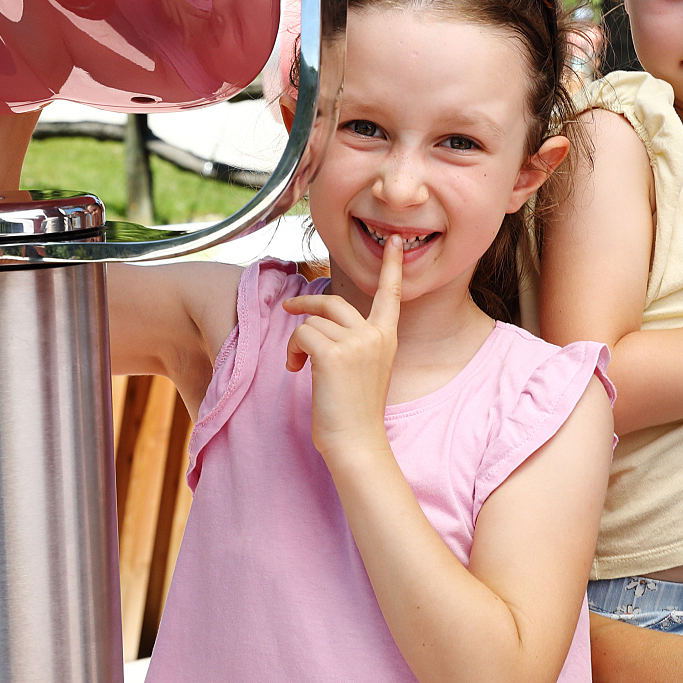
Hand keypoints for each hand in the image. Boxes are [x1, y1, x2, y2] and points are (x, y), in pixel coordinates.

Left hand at [283, 229, 403, 462]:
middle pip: (333, 302)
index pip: (390, 294)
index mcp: (386, 337)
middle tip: (288, 310)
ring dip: (296, 340)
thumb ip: (354, 343)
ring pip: (312, 321)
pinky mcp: (333, 353)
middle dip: (306, 305)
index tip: (394, 240)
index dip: (390, 266)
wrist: (356, 442)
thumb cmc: (354, 413)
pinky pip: (301, 335)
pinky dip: (292, 351)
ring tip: (298, 365)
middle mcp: (375, 335)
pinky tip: (296, 370)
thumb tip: (321, 326)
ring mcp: (356, 342)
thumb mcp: (364, 370)